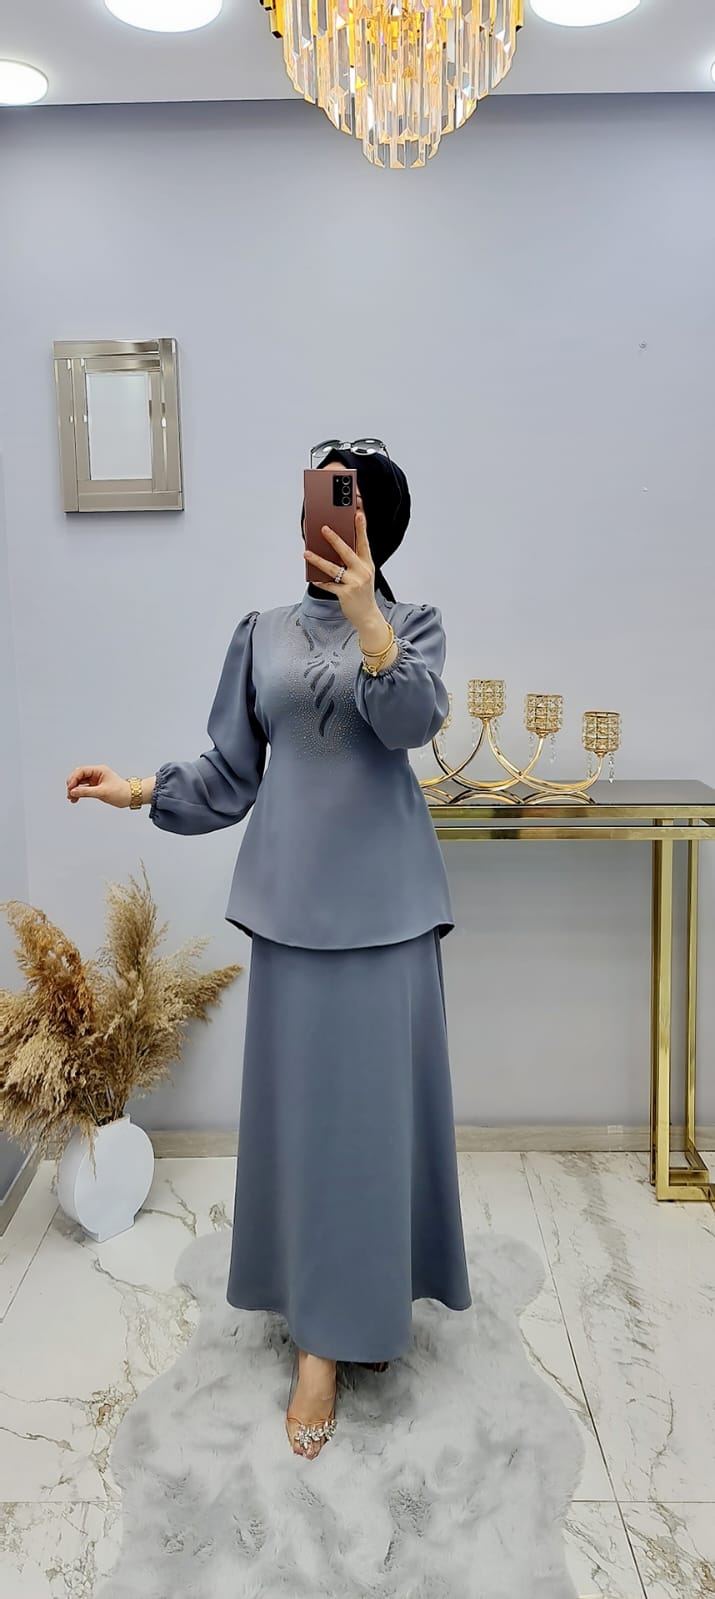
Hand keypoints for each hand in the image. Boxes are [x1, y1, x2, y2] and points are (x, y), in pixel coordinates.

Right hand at [66, 765, 130, 807]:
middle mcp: (96, 773)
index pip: (81, 771)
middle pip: (78, 776)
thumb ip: (86, 792)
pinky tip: (75, 798)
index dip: (73, 779)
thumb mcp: (102, 792)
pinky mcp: (96, 786)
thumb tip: (73, 792)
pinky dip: (79, 793)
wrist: (130, 797)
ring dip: (74, 790)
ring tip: (71, 798)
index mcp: (99, 770)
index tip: (70, 788)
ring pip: (80, 782)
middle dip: (72, 784)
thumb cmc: (121, 792)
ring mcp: (95, 780)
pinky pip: (84, 788)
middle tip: (70, 794)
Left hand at [307, 498, 380, 632]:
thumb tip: (333, 547)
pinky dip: (320, 581)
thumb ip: (353, 561)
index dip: (361, 527)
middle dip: (335, 539)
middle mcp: (363, 571)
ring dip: (318, 560)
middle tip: (323, 528)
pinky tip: (312, 577)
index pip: (364, 542)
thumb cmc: (363, 593)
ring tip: (307, 553)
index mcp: (367, 564)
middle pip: (347, 552)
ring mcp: (354, 583)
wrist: (367, 616)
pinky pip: (329, 585)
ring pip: (333, 568)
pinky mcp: (346, 594)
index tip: (358, 513)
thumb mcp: (363, 574)